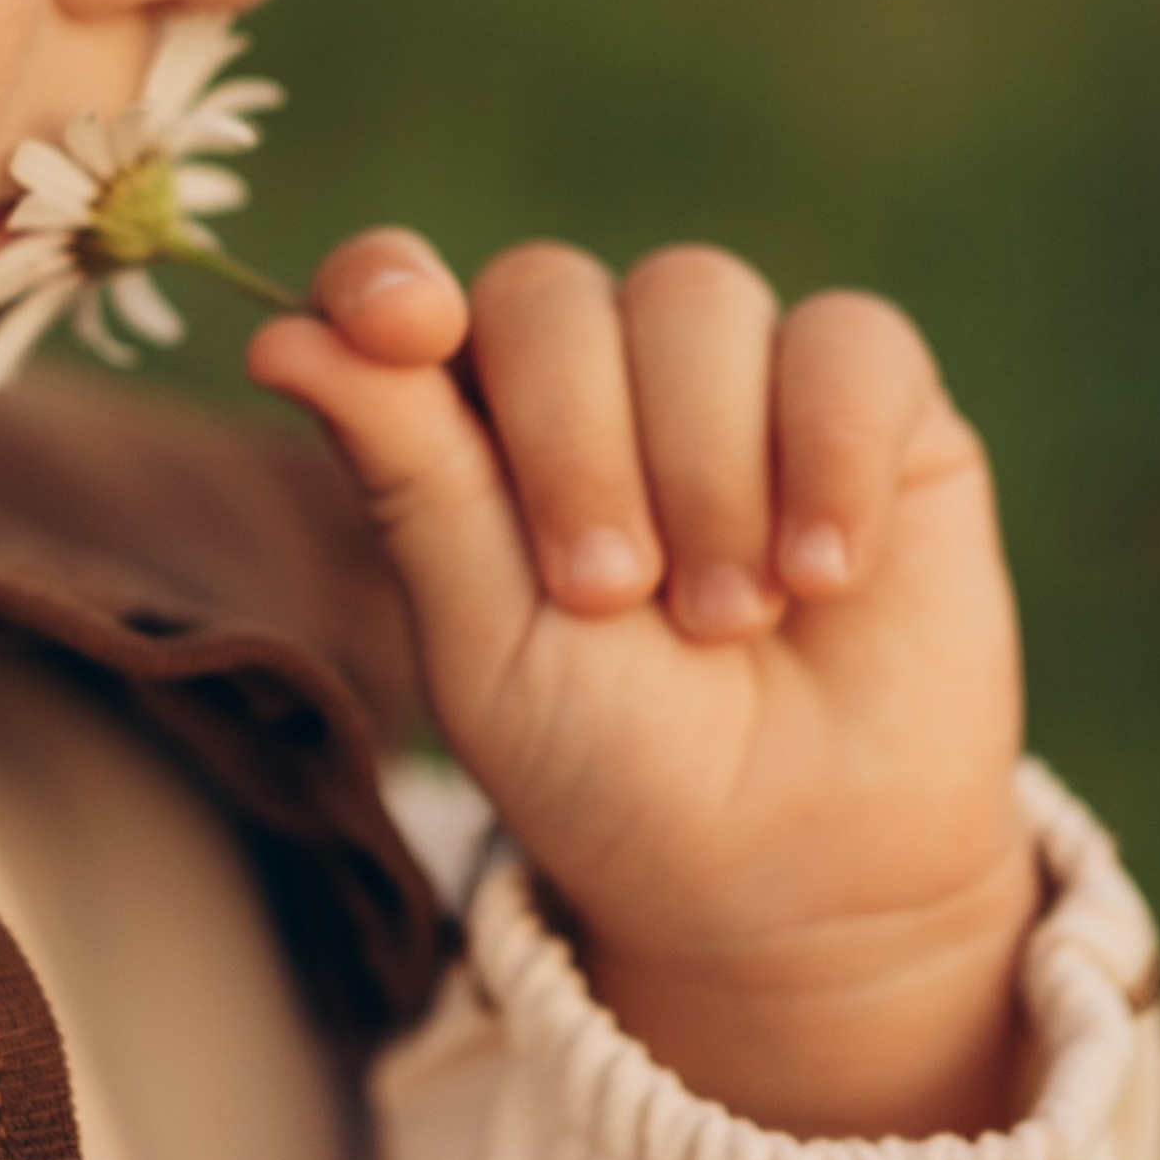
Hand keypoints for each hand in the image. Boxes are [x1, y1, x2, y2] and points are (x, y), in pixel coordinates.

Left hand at [249, 233, 1034, 1140]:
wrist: (802, 876)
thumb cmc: (617, 770)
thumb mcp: (488, 647)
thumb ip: (410, 479)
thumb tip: (279, 339)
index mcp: (472, 426)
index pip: (399, 293)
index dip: (386, 283)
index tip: (401, 325)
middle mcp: (601, 373)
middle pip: (552, 293)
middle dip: (573, 447)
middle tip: (610, 599)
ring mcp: (741, 373)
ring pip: (698, 300)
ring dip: (707, 473)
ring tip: (728, 623)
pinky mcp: (880, 402)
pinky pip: (850, 343)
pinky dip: (830, 455)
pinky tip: (826, 574)